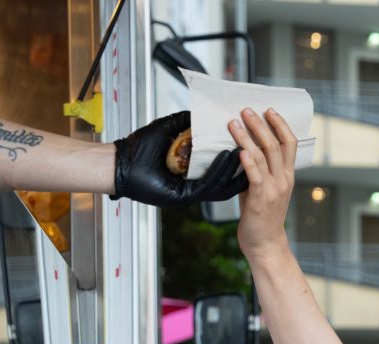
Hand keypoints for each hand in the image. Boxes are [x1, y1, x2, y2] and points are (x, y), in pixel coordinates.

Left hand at [113, 111, 247, 206]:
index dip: (238, 158)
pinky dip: (218, 171)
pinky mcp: (182, 197)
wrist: (119, 162)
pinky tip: (227, 156)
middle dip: (244, 165)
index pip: (222, 169)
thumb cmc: (140, 147)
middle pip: (227, 179)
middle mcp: (193, 185)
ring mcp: (189, 193)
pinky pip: (206, 185)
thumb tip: (208, 111)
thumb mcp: (171, 128)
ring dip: (235, 167)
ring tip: (247, 150)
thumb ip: (189, 122)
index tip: (252, 142)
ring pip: (220, 185)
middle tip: (259, 148)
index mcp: (192, 173)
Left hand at [227, 108, 296, 261]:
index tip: (269, 110)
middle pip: (275, 144)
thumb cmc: (262, 217)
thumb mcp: (263, 189)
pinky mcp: (260, 199)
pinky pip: (255, 175)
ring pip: (263, 155)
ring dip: (248, 137)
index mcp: (287, 176)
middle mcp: (283, 179)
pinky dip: (248, 161)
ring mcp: (273, 189)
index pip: (289, 143)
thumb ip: (258, 172)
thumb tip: (242, 152)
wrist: (265, 244)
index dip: (280, 124)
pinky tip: (239, 150)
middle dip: (260, 124)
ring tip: (235, 123)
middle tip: (246, 110)